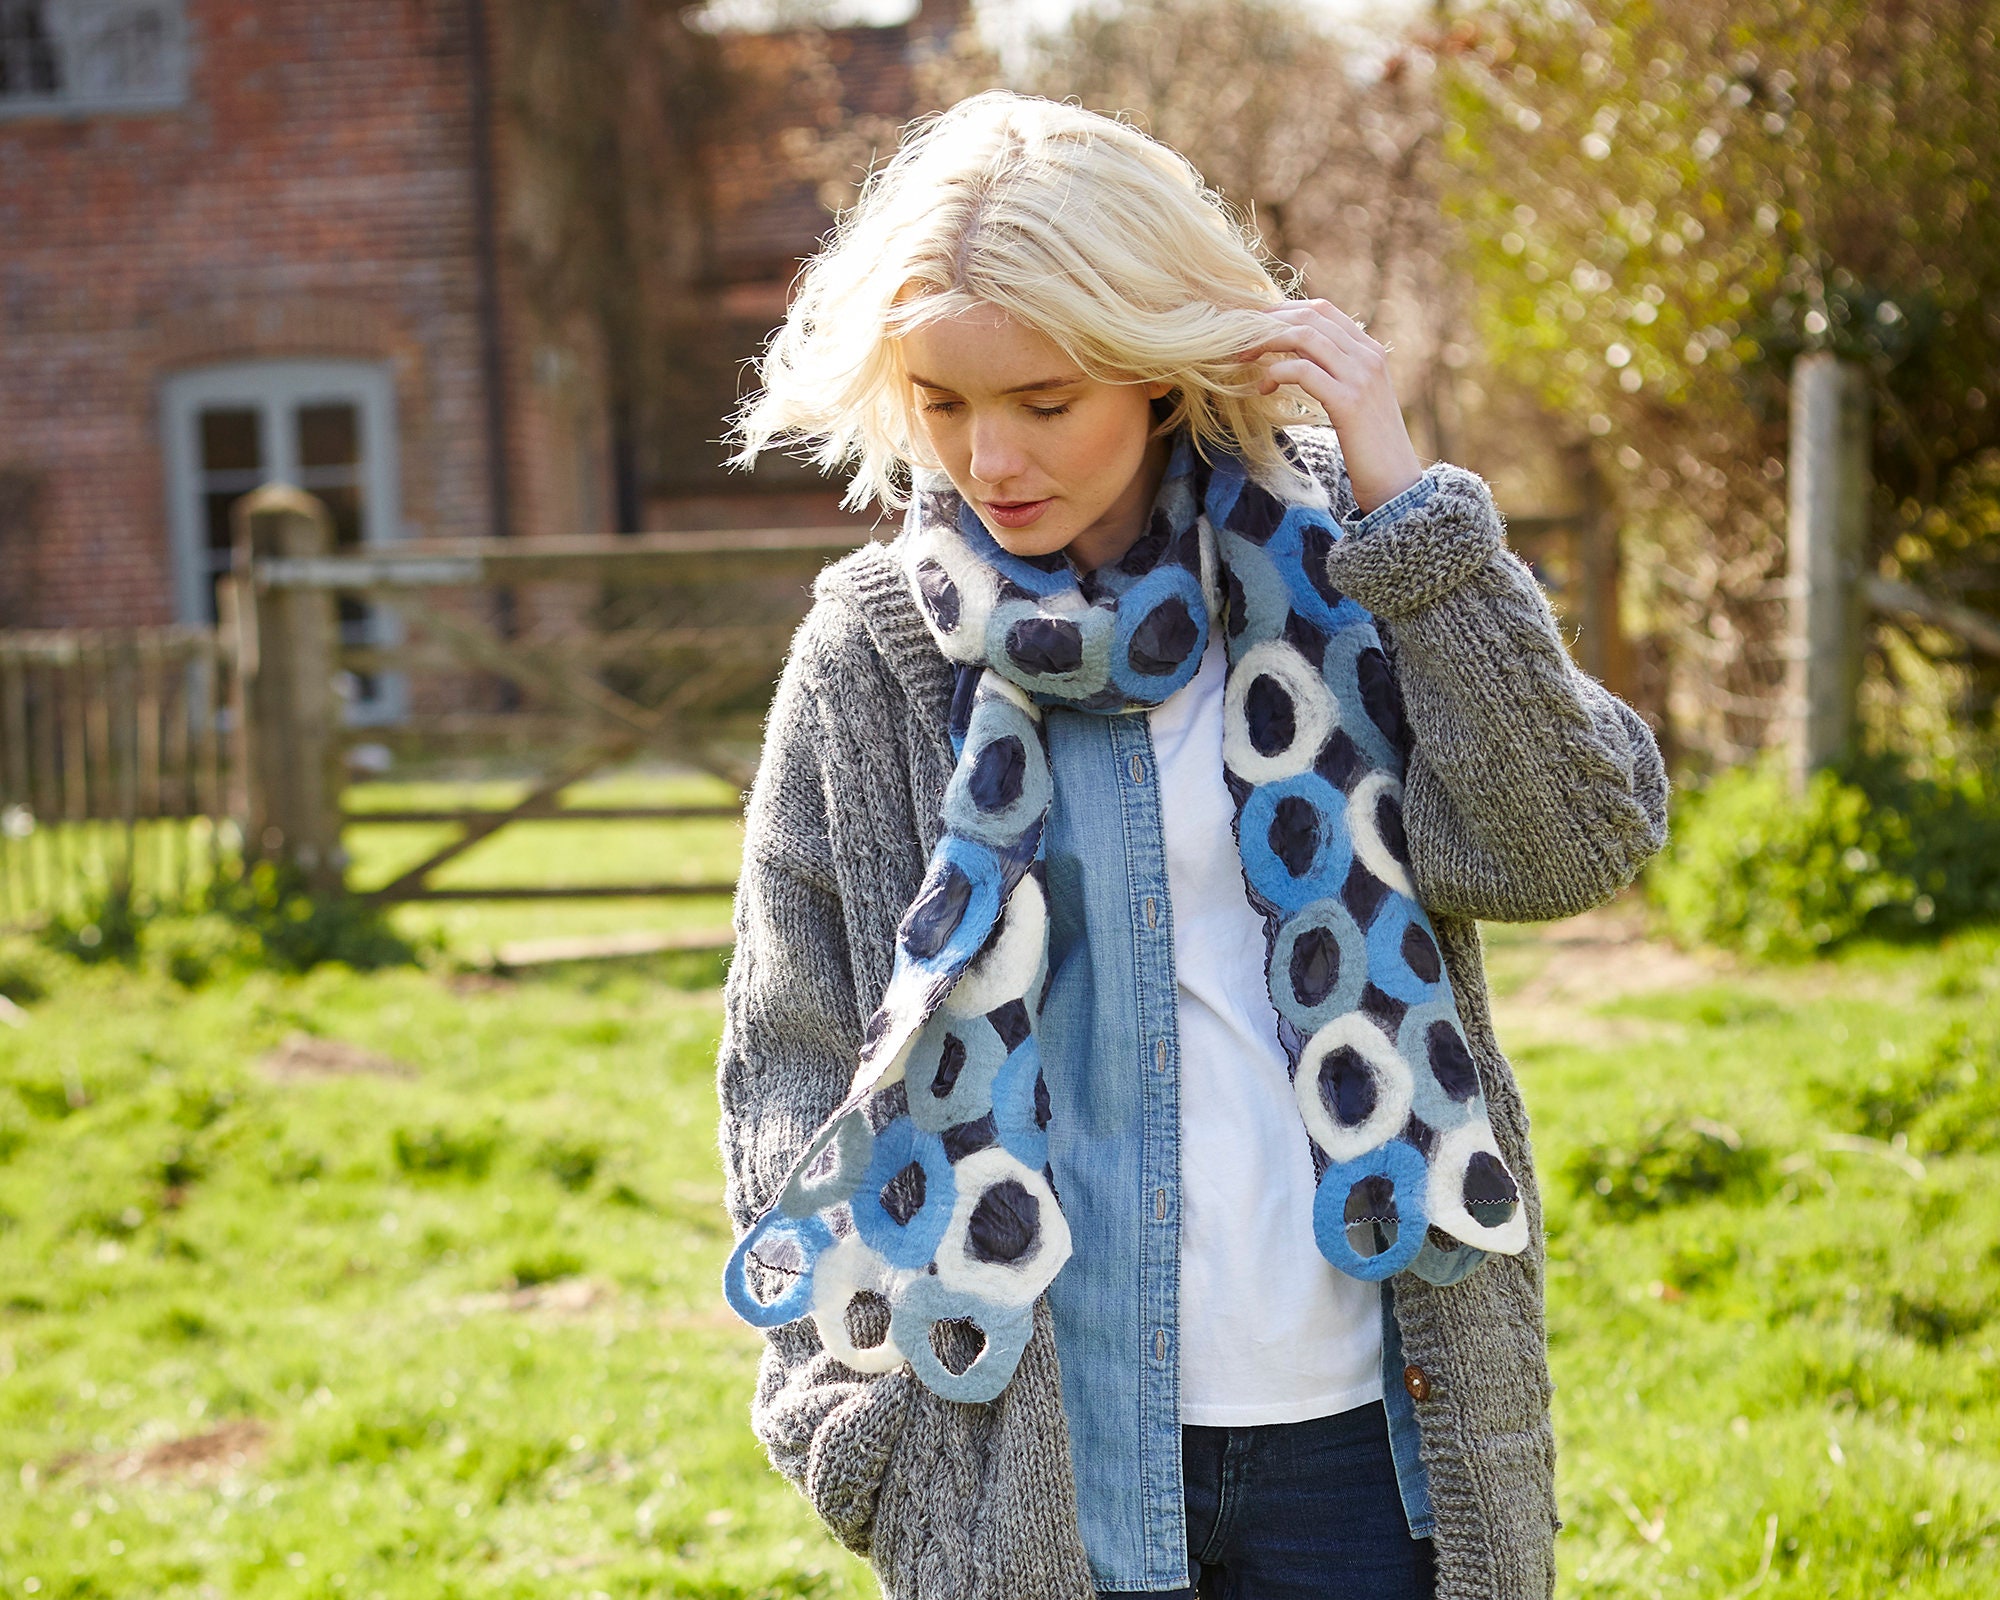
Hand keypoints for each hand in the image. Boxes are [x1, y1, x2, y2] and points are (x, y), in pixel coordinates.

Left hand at [1240, 300, 1424, 516]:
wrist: (1395, 481)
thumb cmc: (1368, 445)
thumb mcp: (1353, 398)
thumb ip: (1333, 371)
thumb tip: (1294, 356)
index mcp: (1369, 350)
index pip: (1322, 310)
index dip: (1283, 311)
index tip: (1254, 325)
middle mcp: (1367, 356)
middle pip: (1310, 317)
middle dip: (1268, 323)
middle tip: (1237, 339)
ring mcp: (1361, 376)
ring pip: (1305, 337)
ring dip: (1266, 342)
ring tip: (1243, 358)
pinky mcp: (1349, 402)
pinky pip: (1304, 371)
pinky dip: (1276, 374)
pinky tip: (1263, 389)